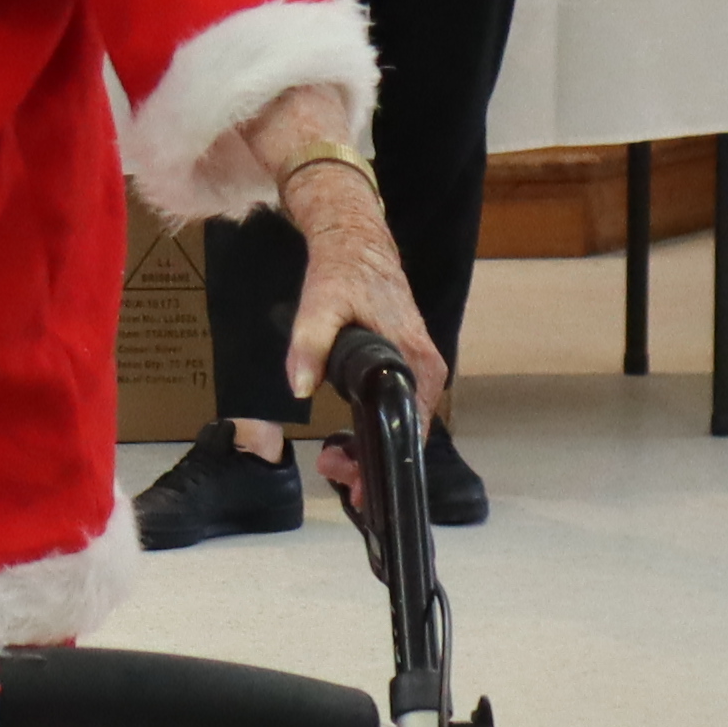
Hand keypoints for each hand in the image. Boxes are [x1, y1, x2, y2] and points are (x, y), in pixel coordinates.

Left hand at [277, 161, 447, 456]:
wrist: (355, 241)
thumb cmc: (343, 273)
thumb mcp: (320, 305)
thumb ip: (310, 344)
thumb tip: (301, 385)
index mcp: (416, 362)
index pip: (411, 431)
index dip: (383, 463)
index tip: (355, 486)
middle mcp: (426, 370)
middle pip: (408, 435)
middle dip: (371, 463)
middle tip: (333, 471)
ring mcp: (418, 369)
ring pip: (402, 425)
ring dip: (370, 448)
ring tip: (333, 458)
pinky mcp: (406, 366)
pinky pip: (396, 409)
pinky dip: (373, 429)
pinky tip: (345, 439)